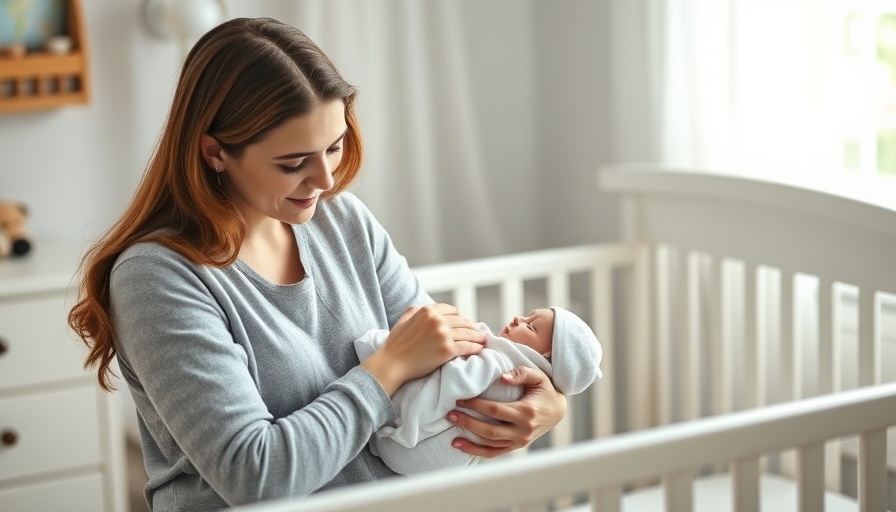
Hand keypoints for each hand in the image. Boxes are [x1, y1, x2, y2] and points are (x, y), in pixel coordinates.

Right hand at [361, 304, 484, 394]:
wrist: (392, 363)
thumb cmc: (395, 344)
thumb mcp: (403, 319)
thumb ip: (415, 310)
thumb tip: (423, 307)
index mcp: (427, 311)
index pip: (452, 310)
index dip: (461, 316)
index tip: (465, 322)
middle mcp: (437, 320)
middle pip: (462, 321)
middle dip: (471, 326)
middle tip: (477, 332)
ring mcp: (443, 334)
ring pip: (467, 333)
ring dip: (477, 336)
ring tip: (483, 339)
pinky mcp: (447, 350)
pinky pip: (467, 346)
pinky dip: (475, 347)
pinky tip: (479, 349)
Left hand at [447, 365, 566, 457]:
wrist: (558, 410)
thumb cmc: (545, 390)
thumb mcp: (538, 376)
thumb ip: (521, 373)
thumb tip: (502, 377)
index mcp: (526, 412)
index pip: (495, 410)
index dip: (476, 406)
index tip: (461, 399)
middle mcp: (523, 430)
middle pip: (489, 430)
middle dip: (468, 422)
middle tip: (450, 414)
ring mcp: (520, 441)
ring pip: (490, 444)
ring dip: (469, 440)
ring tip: (452, 432)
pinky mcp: (517, 447)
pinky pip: (494, 453)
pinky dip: (477, 452)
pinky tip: (461, 446)